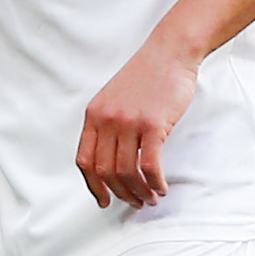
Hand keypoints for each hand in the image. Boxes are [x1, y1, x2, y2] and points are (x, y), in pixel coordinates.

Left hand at [77, 42, 198, 208]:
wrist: (170, 53)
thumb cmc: (147, 76)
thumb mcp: (114, 99)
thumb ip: (108, 126)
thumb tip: (111, 161)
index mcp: (94, 115)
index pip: (85, 161)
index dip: (94, 187)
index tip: (104, 200)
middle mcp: (107, 120)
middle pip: (105, 172)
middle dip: (120, 194)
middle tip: (134, 202)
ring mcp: (129, 122)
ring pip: (126, 172)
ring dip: (139, 192)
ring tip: (150, 198)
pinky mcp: (153, 124)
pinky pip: (149, 166)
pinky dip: (154, 183)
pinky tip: (161, 187)